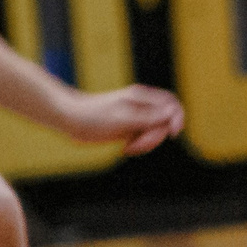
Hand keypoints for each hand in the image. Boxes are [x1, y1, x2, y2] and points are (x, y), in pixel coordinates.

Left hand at [71, 84, 186, 154]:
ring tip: (127, 148)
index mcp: (141, 98)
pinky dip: (138, 146)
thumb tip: (172, 114)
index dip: (177, 118)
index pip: (171, 104)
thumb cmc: (92, 116)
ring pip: (154, 132)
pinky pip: (143, 138)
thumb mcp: (122, 118)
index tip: (171, 134)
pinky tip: (124, 149)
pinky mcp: (127, 127)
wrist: (68, 118)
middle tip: (136, 145)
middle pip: (164, 122)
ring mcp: (134, 117)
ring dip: (146, 143)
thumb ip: (148, 117)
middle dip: (155, 136)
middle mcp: (141, 106)